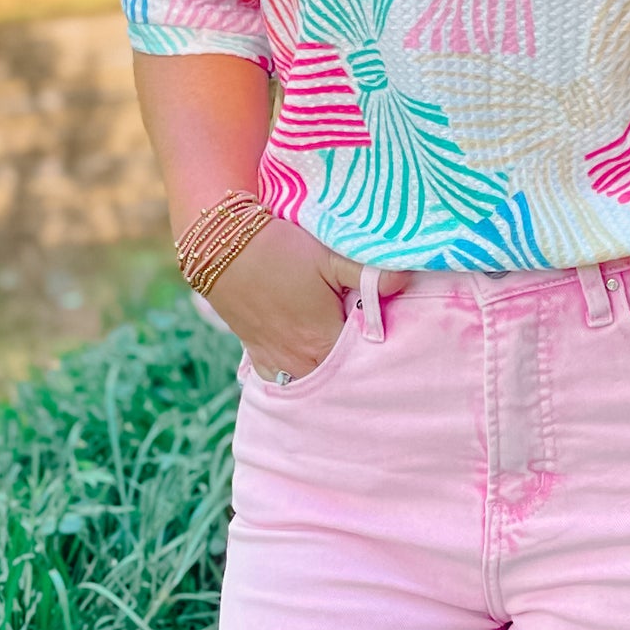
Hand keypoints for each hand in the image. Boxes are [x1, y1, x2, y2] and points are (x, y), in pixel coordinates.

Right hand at [208, 219, 396, 379]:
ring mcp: (276, 361)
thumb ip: (369, 275)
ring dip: (328, 375)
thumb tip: (407, 280)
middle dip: (356, 368)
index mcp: (323, 341)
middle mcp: (300, 361)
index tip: (390, 340)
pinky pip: (282, 381)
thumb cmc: (280, 250)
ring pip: (313, 383)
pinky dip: (298, 377)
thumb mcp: (329, 256)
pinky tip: (309, 365)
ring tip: (343, 358)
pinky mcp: (257, 355)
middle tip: (371, 350)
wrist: (222, 247)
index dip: (379, 352)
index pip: (363, 363)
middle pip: (339, 379)